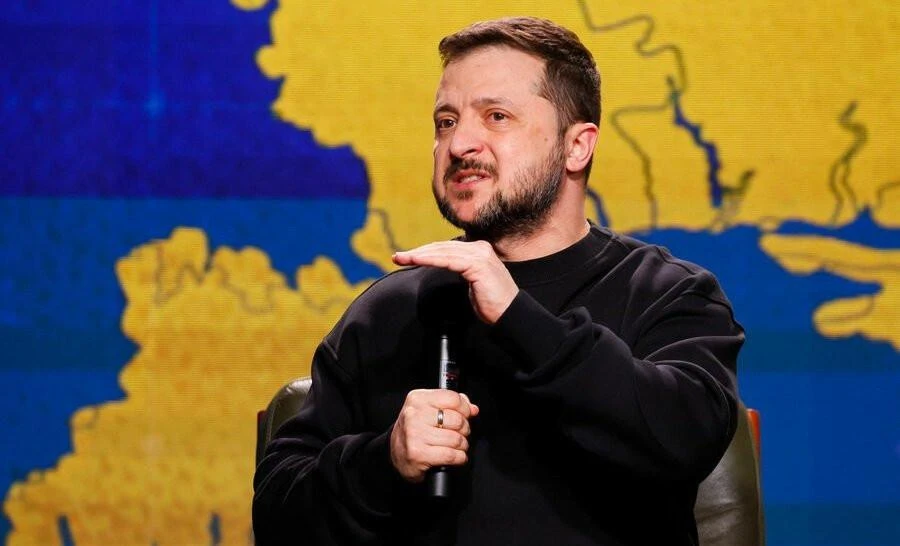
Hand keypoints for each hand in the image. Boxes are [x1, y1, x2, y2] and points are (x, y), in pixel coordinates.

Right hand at [389, 389, 479, 482]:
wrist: (395, 453)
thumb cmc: (414, 430)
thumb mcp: (428, 410)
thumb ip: (451, 405)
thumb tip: (472, 408)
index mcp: (417, 399)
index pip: (452, 398)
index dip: (465, 409)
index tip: (466, 415)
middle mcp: (414, 415)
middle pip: (457, 420)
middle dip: (464, 429)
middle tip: (460, 433)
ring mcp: (415, 435)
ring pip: (455, 439)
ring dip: (462, 445)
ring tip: (457, 446)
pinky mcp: (418, 454)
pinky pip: (451, 455)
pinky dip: (459, 457)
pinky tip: (455, 456)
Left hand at [393, 240, 518, 323]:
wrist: (510, 314)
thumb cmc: (491, 302)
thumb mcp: (472, 282)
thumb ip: (460, 270)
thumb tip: (441, 265)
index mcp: (478, 250)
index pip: (446, 248)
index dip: (425, 251)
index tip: (407, 257)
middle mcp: (479, 248)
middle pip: (442, 247)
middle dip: (418, 252)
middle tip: (398, 257)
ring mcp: (480, 255)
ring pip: (442, 252)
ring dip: (419, 255)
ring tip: (402, 258)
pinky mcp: (478, 264)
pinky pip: (448, 260)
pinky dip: (430, 260)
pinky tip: (417, 261)